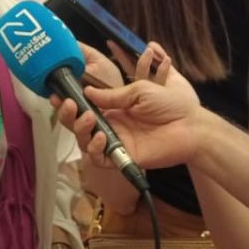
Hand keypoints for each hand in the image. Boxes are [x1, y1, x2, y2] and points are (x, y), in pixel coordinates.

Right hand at [57, 41, 205, 170]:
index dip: (70, 100)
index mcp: (114, 107)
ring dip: (80, 128)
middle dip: (68, 114)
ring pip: (84, 140)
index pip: (84, 105)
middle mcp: (110, 125)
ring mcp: (115, 141)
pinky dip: (95, 149)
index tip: (58, 92)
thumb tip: (86, 92)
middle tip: (67, 104)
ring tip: (88, 117)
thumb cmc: (169, 104)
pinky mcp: (121, 158)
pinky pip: (99, 158)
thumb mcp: (140, 90)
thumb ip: (112, 94)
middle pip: (78, 123)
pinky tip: (100, 138)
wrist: (190, 125)